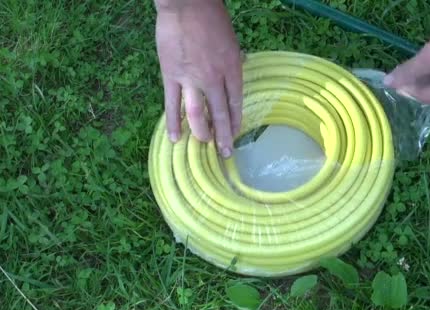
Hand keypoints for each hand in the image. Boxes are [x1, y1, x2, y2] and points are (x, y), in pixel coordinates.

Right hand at [155, 0, 241, 157]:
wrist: (186, 4)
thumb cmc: (212, 18)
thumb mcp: (231, 42)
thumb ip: (231, 64)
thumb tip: (230, 80)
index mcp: (232, 69)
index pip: (235, 103)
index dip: (236, 121)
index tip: (236, 134)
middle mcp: (213, 79)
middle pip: (220, 114)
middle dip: (224, 136)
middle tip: (226, 152)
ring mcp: (191, 79)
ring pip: (197, 115)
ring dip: (202, 133)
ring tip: (204, 145)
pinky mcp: (170, 76)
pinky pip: (172, 105)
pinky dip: (173, 123)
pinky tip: (175, 138)